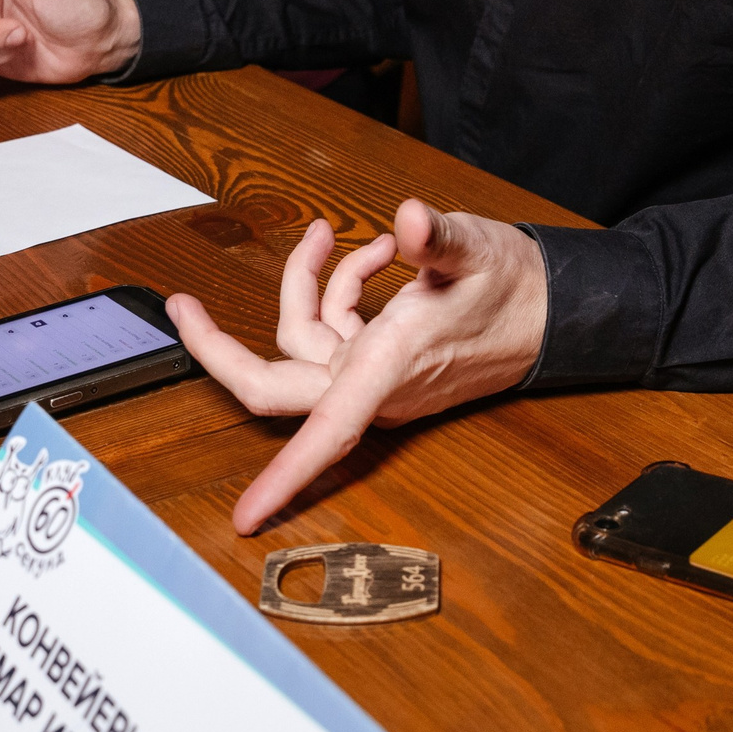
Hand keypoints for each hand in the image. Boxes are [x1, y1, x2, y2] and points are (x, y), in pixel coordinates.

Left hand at [167, 201, 547, 533]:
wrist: (552, 312)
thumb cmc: (514, 290)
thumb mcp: (476, 251)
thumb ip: (437, 237)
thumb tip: (408, 217)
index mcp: (388, 366)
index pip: (325, 433)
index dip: (284, 478)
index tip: (246, 514)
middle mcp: (372, 380)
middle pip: (273, 385)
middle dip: (219, 345)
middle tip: (180, 304)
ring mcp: (372, 373)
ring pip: (302, 339)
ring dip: (306, 283)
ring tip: (331, 232)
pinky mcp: (378, 359)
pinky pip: (332, 328)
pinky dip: (340, 287)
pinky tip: (377, 252)